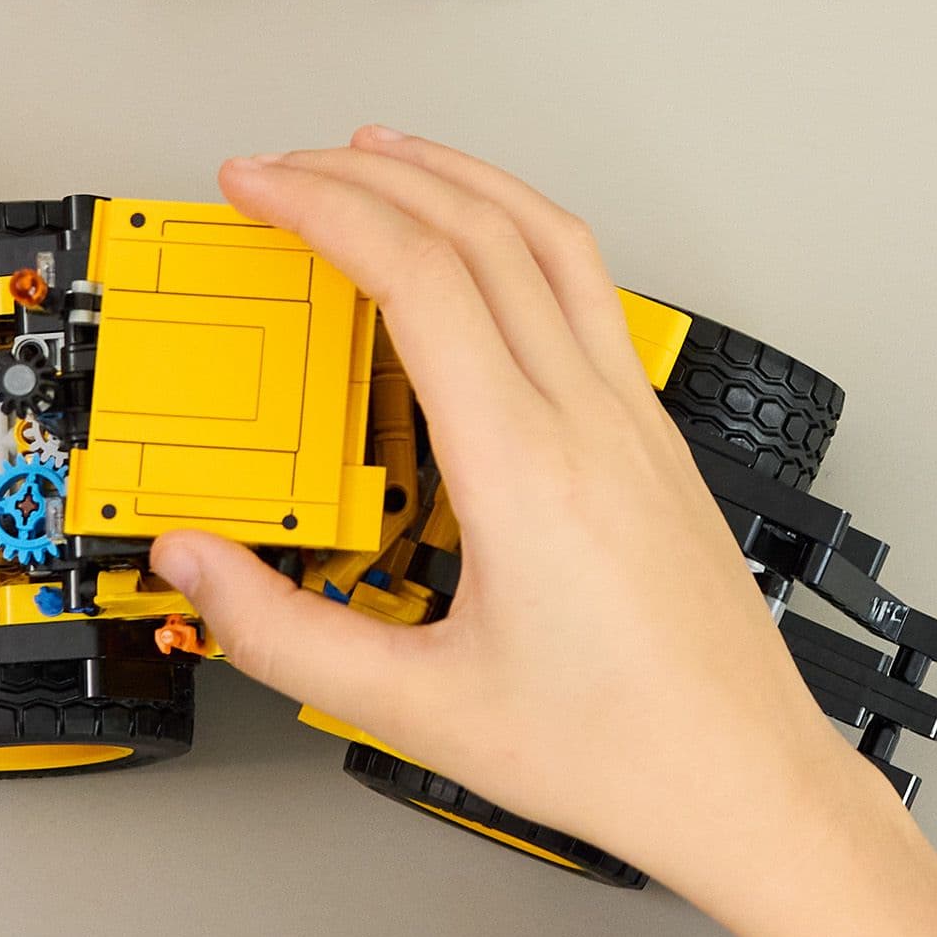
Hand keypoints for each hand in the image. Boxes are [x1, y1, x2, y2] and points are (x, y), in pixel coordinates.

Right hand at [147, 132, 936, 936]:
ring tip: (380, 156)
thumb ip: (281, 633)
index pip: (420, 276)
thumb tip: (193, 563)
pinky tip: (484, 250)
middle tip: (285, 166)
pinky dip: (519, 233)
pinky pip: (588, 290)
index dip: (325, 208)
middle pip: (480, 230)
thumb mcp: (415, 708)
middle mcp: (589, 421)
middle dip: (368, 174)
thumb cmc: (616, 750)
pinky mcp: (657, 438)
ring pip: (550, 240)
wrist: (743, 780)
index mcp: (524, 468)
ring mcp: (635, 419)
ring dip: (458, 178)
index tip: (258, 186)